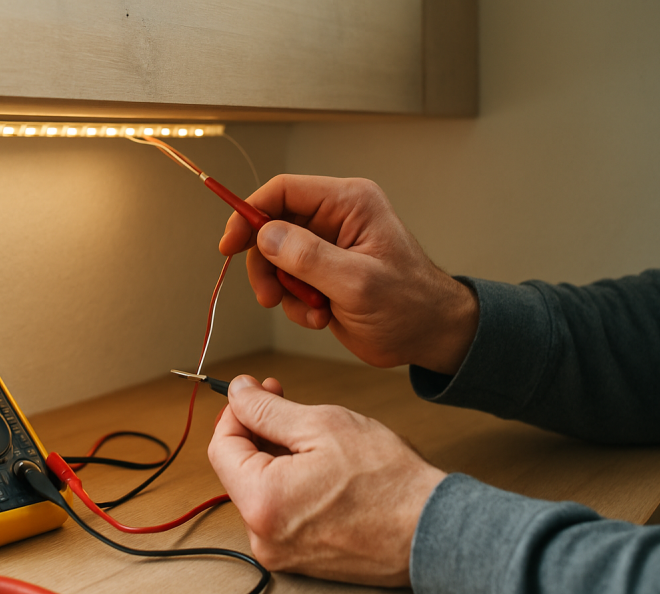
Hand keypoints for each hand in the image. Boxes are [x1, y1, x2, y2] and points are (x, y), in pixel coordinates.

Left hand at [207, 375, 446, 586]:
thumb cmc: (387, 480)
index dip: (236, 412)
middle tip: (285, 401)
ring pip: (260, 489)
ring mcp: (280, 552)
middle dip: (257, 431)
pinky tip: (320, 467)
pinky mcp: (299, 559)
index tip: (257, 391)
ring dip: (275, 456)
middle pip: (238, 470)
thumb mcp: (322, 425)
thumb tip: (237, 394)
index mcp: (262, 503)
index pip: (221, 447)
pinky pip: (280, 511)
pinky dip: (290, 483)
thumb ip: (268, 409)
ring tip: (313, 436)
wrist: (432, 531)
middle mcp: (262, 536)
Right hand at [219, 175, 477, 374]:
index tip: (230, 243)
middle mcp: (336, 218)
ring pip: (276, 258)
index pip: (284, 191)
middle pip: (272, 226)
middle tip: (269, 296)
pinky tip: (321, 316)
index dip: (250, 213)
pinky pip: (289, 282)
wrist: (429, 335)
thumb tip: (266, 235)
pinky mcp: (324, 272)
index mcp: (349, 203)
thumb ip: (309, 257)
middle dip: (266, 264)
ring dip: (283, 290)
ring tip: (311, 312)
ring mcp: (329, 246)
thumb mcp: (357, 282)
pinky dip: (296, 304)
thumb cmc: (410, 305)